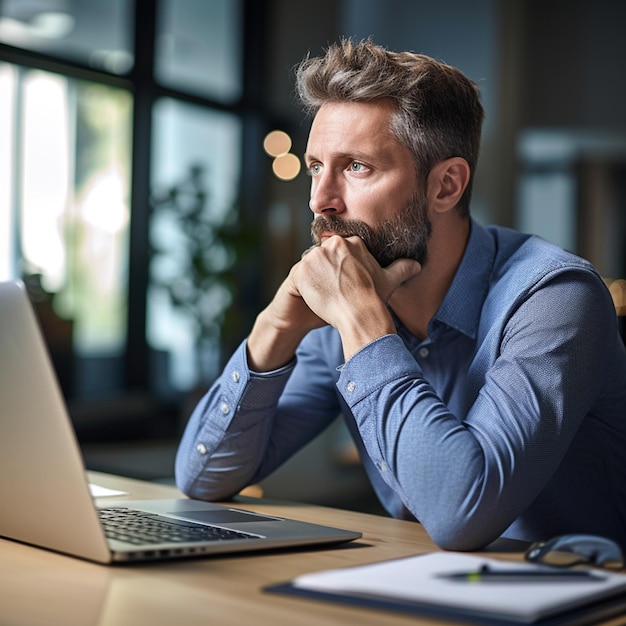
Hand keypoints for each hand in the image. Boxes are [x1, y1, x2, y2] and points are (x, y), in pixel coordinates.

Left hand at [290, 235, 420, 356]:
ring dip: (314, 281)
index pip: (337, 253)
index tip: (343, 283)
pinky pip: (298, 277)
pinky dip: (304, 288)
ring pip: (310, 267)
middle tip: (333, 291)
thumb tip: (416, 265)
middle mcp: (332, 244)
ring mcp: (316, 255)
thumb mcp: (389, 280)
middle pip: (322, 258)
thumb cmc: (374, 298)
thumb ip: (401, 269)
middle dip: (325, 273)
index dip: (338, 270)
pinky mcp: (302, 269)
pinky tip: (315, 298)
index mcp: (351, 242)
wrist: (359, 313)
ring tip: (326, 296)